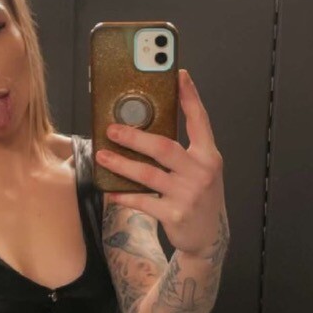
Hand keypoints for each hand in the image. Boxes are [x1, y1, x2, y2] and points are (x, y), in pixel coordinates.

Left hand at [95, 69, 229, 259]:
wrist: (208, 237)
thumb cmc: (199, 197)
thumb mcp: (201, 170)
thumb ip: (185, 150)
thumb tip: (149, 128)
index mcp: (209, 155)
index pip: (199, 120)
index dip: (189, 96)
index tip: (178, 75)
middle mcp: (201, 172)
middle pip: (164, 147)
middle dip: (134, 136)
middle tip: (112, 129)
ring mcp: (189, 194)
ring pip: (148, 173)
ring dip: (122, 164)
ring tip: (103, 156)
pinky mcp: (175, 214)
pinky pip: (142, 200)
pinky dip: (124, 195)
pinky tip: (110, 190)